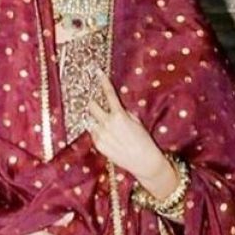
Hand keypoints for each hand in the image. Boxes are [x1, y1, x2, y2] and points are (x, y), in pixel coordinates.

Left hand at [87, 72, 177, 198]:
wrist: (144, 161)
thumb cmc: (144, 140)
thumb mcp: (137, 122)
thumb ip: (124, 113)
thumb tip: (117, 107)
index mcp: (119, 115)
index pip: (108, 94)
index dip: (103, 82)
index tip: (97, 72)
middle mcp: (107, 124)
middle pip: (91, 106)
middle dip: (93, 104)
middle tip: (97, 105)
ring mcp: (101, 135)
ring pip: (90, 120)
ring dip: (95, 119)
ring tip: (106, 125)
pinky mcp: (98, 145)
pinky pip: (93, 133)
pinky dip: (97, 132)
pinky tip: (108, 137)